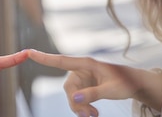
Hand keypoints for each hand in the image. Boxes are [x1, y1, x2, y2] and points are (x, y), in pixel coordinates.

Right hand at [28, 49, 161, 116]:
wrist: (134, 84)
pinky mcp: (85, 86)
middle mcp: (81, 69)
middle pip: (68, 87)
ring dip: (79, 108)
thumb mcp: (112, 89)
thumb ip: (93, 94)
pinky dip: (83, 108)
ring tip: (93, 116)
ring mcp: (83, 78)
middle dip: (75, 103)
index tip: (27, 52)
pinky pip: (77, 99)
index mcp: (86, 63)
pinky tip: (93, 114)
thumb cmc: (125, 82)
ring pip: (71, 96)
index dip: (43, 58)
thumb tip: (74, 99)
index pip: (61, 60)